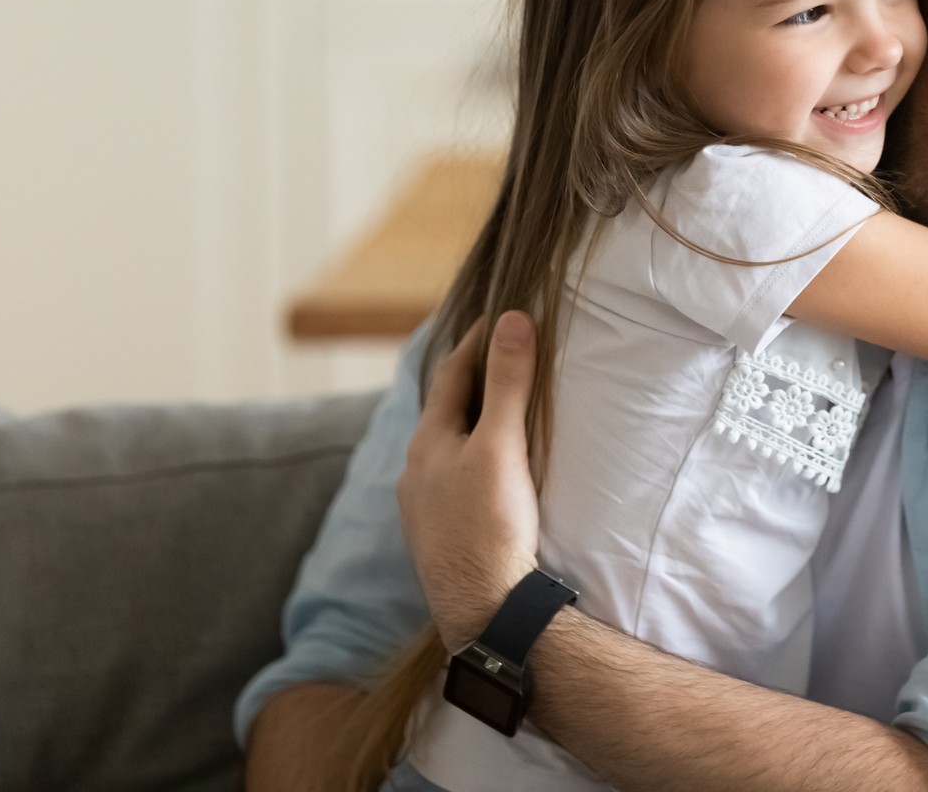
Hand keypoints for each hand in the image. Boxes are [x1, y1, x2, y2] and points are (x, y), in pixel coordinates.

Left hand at [399, 310, 542, 649]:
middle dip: (474, 385)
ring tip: (502, 418)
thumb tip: (512, 319)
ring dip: (471, 429)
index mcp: (427, 442)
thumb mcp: (502, 445)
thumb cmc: (491, 525)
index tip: (501, 318)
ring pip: (446, 452)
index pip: (451, 374)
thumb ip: (509, 382)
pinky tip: (490, 480)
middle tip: (505, 361)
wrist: (483, 610)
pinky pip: (453, 485)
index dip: (477, 343)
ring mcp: (423, 509)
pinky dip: (472, 465)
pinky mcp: (439, 539)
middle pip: (445, 413)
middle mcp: (415, 473)